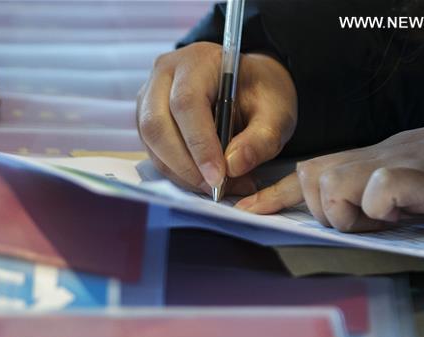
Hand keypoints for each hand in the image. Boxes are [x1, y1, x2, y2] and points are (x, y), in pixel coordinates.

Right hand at [136, 42, 297, 194]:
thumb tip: (233, 167)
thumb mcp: (277, 113)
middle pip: (157, 124)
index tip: (218, 178)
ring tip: (214, 186)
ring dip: (179, 172)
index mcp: (198, 60)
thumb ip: (261, 139)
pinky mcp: (146, 119)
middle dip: (184, 164)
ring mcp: (149, 96)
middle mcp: (165, 74)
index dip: (199, 144)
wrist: (248, 85)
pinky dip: (176, 172)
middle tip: (214, 188)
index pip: (186, 103)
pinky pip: (153, 151)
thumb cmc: (261, 94)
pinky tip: (201, 178)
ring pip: (151, 142)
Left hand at [235, 112, 423, 230]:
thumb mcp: (414, 185)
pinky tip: (408, 211)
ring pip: (331, 183)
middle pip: (310, 176)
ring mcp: (399, 163)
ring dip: (349, 212)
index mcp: (375, 160)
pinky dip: (383, 209)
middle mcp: (379, 156)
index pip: (312, 170)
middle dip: (320, 209)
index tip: (248, 210)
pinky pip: (378, 191)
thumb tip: (357, 216)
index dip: (275, 193)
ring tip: (387, 219)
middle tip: (363, 221)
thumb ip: (381, 198)